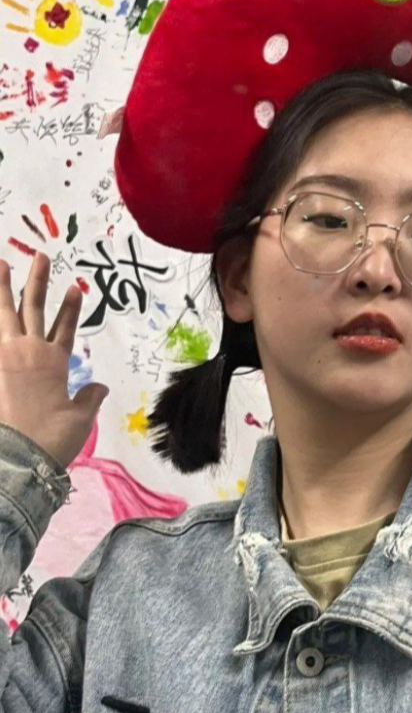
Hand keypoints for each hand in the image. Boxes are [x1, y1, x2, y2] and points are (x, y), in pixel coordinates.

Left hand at [0, 253, 108, 470]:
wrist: (19, 456)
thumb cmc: (52, 439)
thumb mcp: (79, 419)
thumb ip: (89, 398)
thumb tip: (101, 387)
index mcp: (54, 362)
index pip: (65, 327)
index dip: (71, 308)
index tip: (74, 288)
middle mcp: (28, 352)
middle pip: (32, 307)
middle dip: (36, 280)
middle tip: (40, 256)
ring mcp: (4, 357)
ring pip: (2, 313)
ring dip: (0, 288)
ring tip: (0, 264)